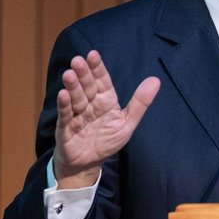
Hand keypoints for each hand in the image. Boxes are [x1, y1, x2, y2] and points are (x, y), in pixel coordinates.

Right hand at [54, 50, 159, 187]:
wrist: (88, 163)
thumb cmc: (106, 140)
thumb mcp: (126, 123)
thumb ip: (140, 103)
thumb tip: (156, 80)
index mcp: (105, 100)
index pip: (102, 81)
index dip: (98, 68)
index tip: (93, 55)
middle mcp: (90, 104)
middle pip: (87, 87)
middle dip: (83, 74)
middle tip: (78, 60)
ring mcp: (77, 115)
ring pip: (75, 98)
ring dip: (72, 86)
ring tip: (69, 74)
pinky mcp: (66, 128)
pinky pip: (65, 115)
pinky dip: (64, 105)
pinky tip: (63, 94)